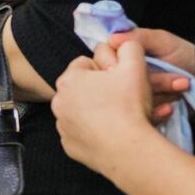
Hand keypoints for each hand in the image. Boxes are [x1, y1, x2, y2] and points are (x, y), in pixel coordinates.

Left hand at [52, 41, 156, 173]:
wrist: (129, 151)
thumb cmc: (129, 105)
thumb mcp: (135, 66)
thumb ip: (129, 47)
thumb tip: (124, 43)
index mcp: (69, 78)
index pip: (87, 64)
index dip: (107, 71)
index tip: (120, 82)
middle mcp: (58, 101)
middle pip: (82, 88)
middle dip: (100, 91)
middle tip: (122, 100)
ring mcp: (62, 125)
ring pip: (80, 111)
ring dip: (96, 111)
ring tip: (118, 117)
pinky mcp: (69, 146)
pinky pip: (80, 133)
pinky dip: (92, 133)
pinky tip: (110, 134)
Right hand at [107, 28, 194, 124]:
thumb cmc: (188, 58)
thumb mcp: (165, 42)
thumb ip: (140, 37)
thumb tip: (112, 39)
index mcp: (124, 55)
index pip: (105, 57)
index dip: (114, 64)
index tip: (122, 68)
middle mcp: (124, 76)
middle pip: (117, 82)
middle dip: (149, 81)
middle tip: (176, 80)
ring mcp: (133, 97)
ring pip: (128, 101)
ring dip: (156, 95)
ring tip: (181, 88)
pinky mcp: (142, 114)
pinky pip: (138, 117)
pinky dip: (156, 113)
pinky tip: (170, 109)